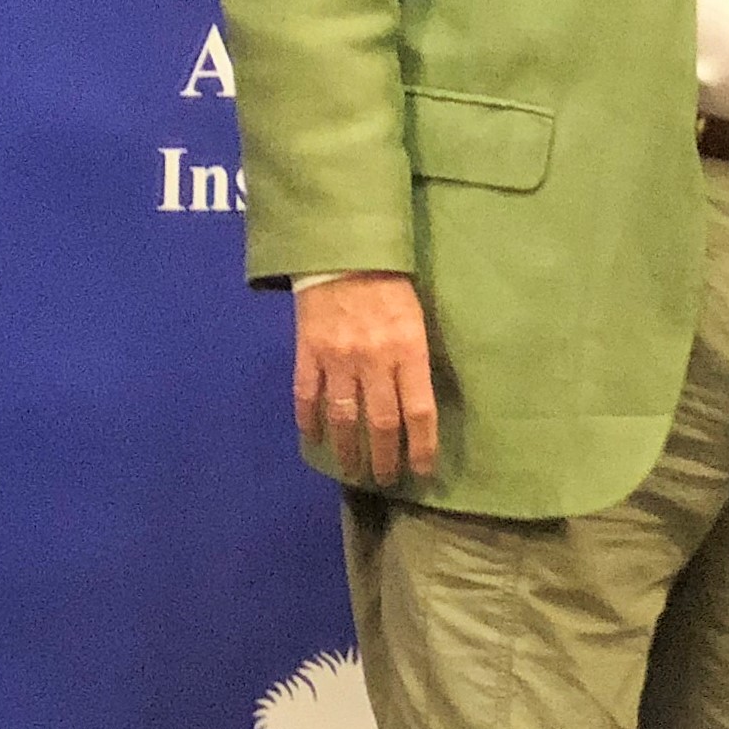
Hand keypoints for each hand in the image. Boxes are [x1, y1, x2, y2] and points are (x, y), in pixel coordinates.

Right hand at [293, 272, 438, 482]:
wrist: (342, 250)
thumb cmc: (390, 280)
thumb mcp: (418, 316)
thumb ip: (417, 357)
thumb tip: (419, 401)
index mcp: (407, 349)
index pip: (418, 411)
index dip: (421, 446)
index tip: (422, 470)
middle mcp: (373, 360)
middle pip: (380, 422)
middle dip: (383, 457)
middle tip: (385, 478)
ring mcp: (336, 358)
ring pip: (342, 416)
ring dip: (348, 449)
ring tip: (352, 470)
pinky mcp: (308, 351)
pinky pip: (306, 394)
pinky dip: (308, 420)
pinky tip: (312, 438)